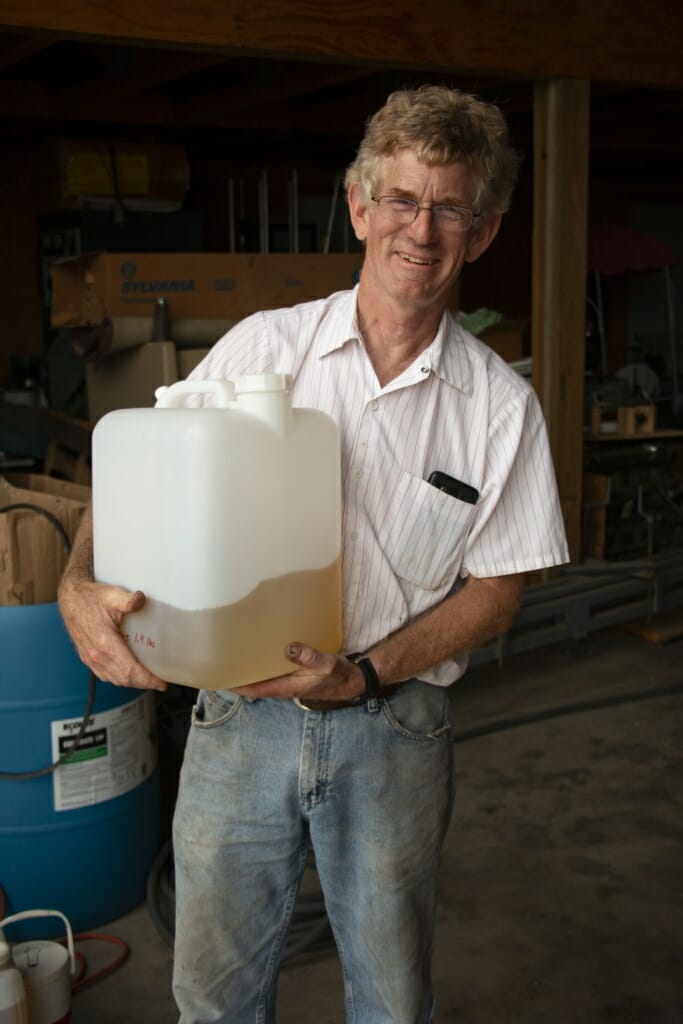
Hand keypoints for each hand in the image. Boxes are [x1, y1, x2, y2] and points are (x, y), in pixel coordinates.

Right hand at [58, 576, 166, 691]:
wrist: (70, 599)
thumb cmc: (91, 597)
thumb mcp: (111, 595)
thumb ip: (128, 600)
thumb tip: (142, 599)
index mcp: (104, 643)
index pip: (130, 670)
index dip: (147, 679)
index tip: (162, 683)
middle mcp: (96, 655)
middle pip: (124, 679)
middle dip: (144, 683)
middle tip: (160, 683)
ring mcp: (90, 658)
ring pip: (114, 679)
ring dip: (132, 683)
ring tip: (148, 680)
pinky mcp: (87, 658)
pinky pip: (105, 675)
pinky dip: (119, 679)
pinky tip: (129, 674)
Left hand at [233, 643, 362, 703]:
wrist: (351, 681)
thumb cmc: (338, 675)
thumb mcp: (326, 664)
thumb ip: (309, 657)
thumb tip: (289, 647)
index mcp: (286, 687)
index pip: (254, 689)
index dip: (235, 685)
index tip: (219, 676)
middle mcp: (283, 686)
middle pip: (253, 684)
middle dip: (237, 675)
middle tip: (220, 658)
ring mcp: (287, 681)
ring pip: (261, 677)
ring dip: (248, 668)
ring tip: (233, 652)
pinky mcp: (292, 675)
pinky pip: (271, 670)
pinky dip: (262, 662)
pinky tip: (258, 649)